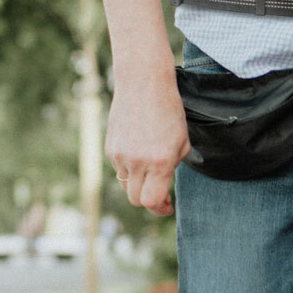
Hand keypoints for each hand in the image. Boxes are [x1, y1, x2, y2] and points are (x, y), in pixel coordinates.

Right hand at [106, 64, 190, 216]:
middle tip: (161, 195)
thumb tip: (162, 188)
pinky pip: (120, 170)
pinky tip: (140, 154)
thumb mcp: (182, 144)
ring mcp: (120, 155)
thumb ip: (172, 168)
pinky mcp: (110, 147)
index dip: (159, 209)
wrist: (143, 83)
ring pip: (127, 185)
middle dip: (150, 201)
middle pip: (137, 200)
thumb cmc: (169, 113)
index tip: (167, 206)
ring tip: (152, 172)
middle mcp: (137, 161)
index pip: (151, 202)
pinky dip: (130, 169)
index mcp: (160, 163)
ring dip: (140, 185)